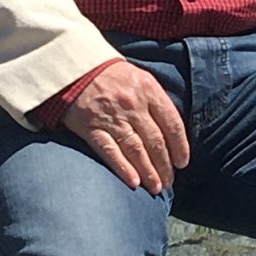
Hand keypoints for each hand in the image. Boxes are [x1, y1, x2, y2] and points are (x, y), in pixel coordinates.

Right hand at [60, 60, 190, 194]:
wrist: (73, 67)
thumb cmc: (111, 75)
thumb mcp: (139, 78)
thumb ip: (155, 102)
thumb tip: (172, 133)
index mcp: (148, 89)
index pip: (172, 123)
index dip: (180, 147)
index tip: (182, 163)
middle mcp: (132, 104)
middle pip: (155, 141)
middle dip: (165, 166)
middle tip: (169, 182)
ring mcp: (111, 117)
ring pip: (136, 150)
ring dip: (148, 172)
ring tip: (156, 188)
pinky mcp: (91, 127)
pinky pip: (110, 151)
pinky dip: (123, 168)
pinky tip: (133, 182)